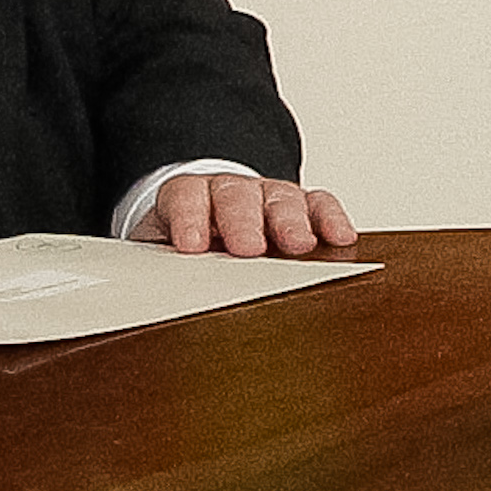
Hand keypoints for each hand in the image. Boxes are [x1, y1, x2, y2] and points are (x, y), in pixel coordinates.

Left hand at [131, 173, 357, 257]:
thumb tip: (149, 298)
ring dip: (290, 221)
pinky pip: (318, 204)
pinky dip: (330, 219)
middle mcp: (229, 191)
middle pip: (236, 196)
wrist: (205, 225)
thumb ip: (158, 269)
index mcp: (187, 198)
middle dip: (243, 221)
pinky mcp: (301, 207)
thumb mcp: (159, 257)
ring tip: (301, 245)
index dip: (189, 218)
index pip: (185, 196)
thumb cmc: (184, 249)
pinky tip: (340, 238)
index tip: (191, 245)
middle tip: (249, 248)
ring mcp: (267, 196)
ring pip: (279, 197)